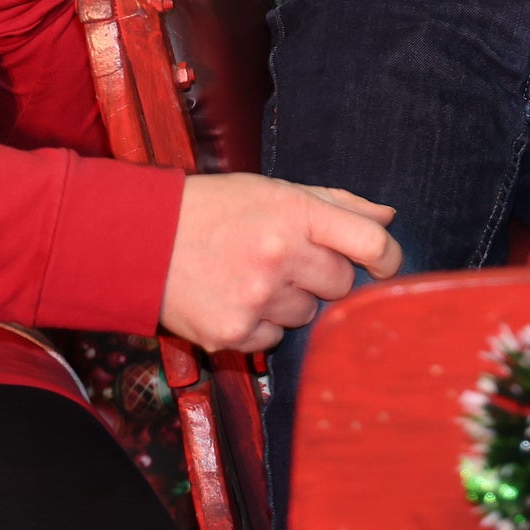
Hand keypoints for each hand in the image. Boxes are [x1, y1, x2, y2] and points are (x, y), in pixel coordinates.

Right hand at [162, 175, 401, 354]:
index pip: (370, 243)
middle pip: (342, 284)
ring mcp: (256, 299)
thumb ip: (336, 204)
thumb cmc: (214, 209)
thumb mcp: (274, 190)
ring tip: (252, 276)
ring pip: (308, 315)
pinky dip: (262, 324)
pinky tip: (235, 298)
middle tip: (288, 259)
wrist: (141, 240)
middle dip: (324, 275)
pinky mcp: (233, 333)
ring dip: (291, 301)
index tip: (384, 263)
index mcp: (293, 213)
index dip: (388, 257)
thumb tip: (388, 219)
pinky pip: (275, 339)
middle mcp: (278, 256)